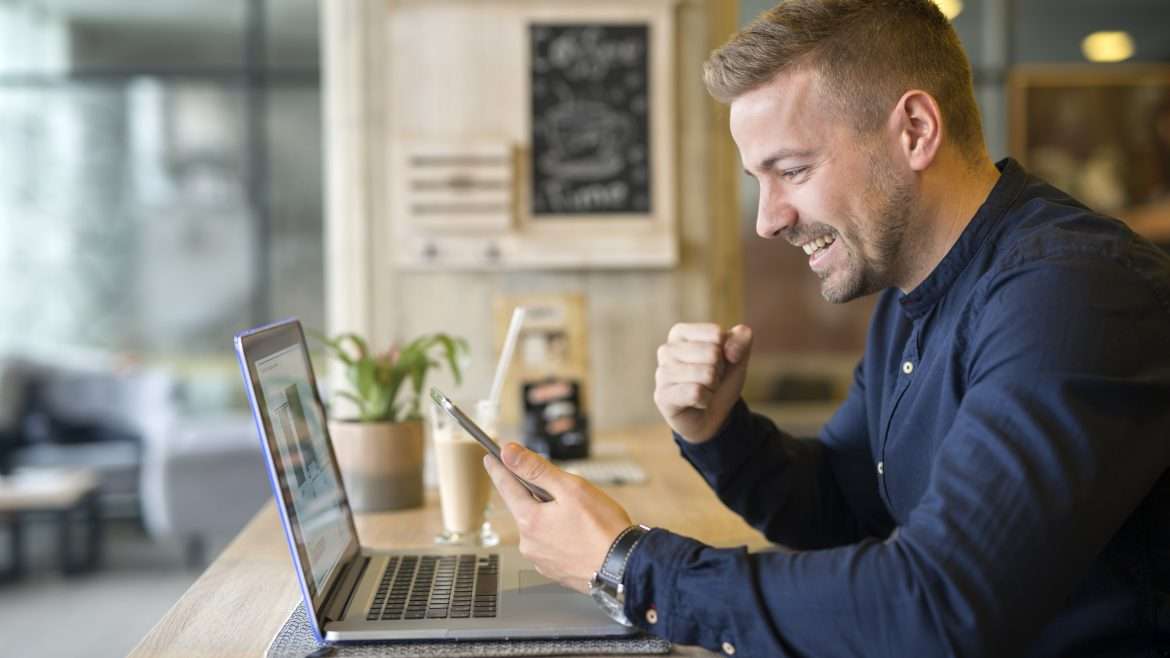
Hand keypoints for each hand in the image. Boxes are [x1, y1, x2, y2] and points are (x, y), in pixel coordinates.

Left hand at [484, 443, 632, 593]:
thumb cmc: (603, 529)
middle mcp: (529, 543)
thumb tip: (508, 453)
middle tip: (562, 488)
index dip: (498, 468)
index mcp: (529, 520)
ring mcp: (541, 559)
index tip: (490, 457)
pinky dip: (559, 534)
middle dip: (537, 494)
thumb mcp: (571, 488)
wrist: (626, 567)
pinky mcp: (554, 570)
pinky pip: (550, 544)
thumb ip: (536, 469)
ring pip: (539, 526)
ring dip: (550, 515)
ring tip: (579, 516)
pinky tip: (579, 533)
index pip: (506, 486)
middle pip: (524, 506)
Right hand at [653, 323, 752, 442]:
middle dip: (719, 371)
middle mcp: (666, 350)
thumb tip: (731, 349)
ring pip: (706, 374)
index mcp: (680, 333)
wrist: (712, 415)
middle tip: (710, 380)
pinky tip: (697, 402)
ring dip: (713, 386)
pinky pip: (696, 392)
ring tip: (703, 390)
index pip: (716, 333)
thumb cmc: (719, 380)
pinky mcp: (662, 396)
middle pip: (712, 353)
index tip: (716, 362)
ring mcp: (662, 374)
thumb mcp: (737, 357)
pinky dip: (705, 400)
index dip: (726, 351)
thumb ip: (741, 340)